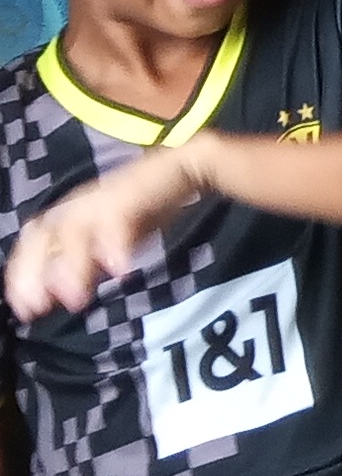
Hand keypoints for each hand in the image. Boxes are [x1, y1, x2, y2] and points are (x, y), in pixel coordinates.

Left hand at [9, 150, 202, 317]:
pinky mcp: (128, 195)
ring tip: (78, 300)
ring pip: (73, 231)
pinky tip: (121, 271)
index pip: (33, 242)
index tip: (25, 308)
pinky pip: (116, 223)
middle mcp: (78, 203)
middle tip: (40, 307)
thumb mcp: (113, 240)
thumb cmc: (147, 205)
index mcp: (71, 211)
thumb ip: (90, 262)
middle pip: (42, 235)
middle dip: (35, 272)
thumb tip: (65, 294)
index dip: (23, 274)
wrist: (183, 167)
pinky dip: (114, 248)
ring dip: (72, 268)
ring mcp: (101, 198)